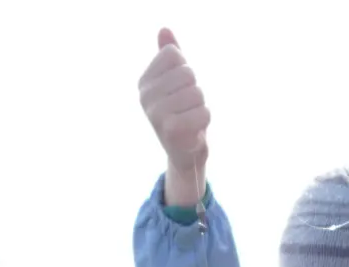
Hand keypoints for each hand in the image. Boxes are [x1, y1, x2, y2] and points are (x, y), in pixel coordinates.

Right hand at [138, 28, 209, 203]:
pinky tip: (194, 131)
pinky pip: (203, 113)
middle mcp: (145, 96)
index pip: (174, 55)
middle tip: (188, 109)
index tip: (180, 90)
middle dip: (196, 91)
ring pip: (197, 93)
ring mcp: (155, 113)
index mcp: (144, 82)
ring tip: (190, 120)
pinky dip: (204, 121)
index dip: (186, 70)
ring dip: (201, 107)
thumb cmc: (181, 114)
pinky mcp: (170, 130)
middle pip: (188, 73)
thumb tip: (164, 30)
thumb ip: (170, 56)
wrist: (184, 154)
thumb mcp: (175, 83)